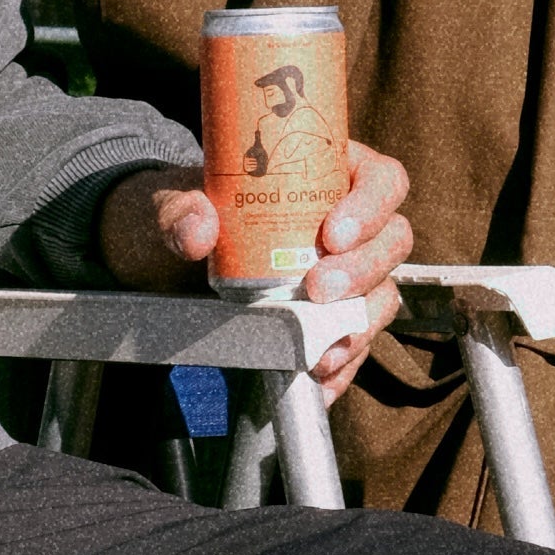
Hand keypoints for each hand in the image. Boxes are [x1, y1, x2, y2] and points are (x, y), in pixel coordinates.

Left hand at [96, 146, 414, 395]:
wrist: (163, 261)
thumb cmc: (183, 212)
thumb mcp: (172, 200)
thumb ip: (179, 209)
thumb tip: (198, 232)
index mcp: (331, 174)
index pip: (380, 179)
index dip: (370, 206)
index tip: (332, 234)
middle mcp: (350, 224)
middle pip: (391, 241)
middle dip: (362, 270)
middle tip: (318, 290)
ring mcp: (345, 274)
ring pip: (381, 295)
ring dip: (359, 324)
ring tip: (322, 348)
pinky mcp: (332, 319)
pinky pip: (352, 341)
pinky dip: (341, 364)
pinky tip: (317, 380)